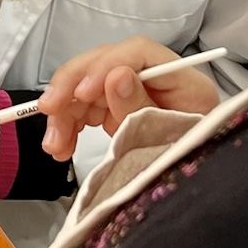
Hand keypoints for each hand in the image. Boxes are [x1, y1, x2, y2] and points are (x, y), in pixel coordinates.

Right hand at [38, 38, 222, 159]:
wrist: (199, 194)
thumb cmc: (194, 163)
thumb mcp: (172, 139)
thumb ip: (143, 108)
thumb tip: (116, 75)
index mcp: (182, 80)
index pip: (138, 53)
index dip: (106, 66)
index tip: (82, 93)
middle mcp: (153, 77)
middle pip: (105, 63)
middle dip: (72, 86)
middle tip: (49, 110)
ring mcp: (132, 91)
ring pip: (88, 85)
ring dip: (64, 111)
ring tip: (53, 145)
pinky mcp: (117, 108)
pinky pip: (86, 107)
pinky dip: (68, 123)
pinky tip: (60, 145)